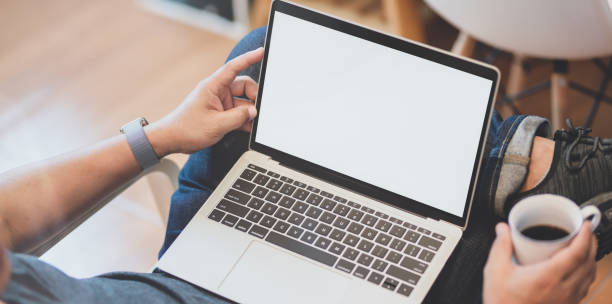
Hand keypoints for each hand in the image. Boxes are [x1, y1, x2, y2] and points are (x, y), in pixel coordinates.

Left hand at [145, 47, 263, 155]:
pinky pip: (238, 113)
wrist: (172, 139)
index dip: (248, 58)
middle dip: (253, 97)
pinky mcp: (221, 113)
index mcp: (213, 87)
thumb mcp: (217, 124)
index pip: (233, 67)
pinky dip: (244, 119)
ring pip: (243, 102)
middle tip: (258, 110)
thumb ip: (239, 117)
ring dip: (249, 112)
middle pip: (243, 86)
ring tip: (253, 122)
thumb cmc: (187, 129)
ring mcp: (220, 102)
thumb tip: (254, 112)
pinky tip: (249, 128)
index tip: (261, 52)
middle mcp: (217, 91)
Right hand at [483, 222, 596, 303]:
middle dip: (590, 243)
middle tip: (585, 231)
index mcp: (548, 277)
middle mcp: (563, 289)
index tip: (585, 224)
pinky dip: (587, 272)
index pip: (577, 253)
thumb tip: (503, 229)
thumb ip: (501, 247)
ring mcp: (568, 299)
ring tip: (583, 247)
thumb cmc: (503, 303)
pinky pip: (585, 286)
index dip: (585, 236)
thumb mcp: (495, 271)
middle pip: (588, 262)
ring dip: (590, 258)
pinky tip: (578, 269)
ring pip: (590, 275)